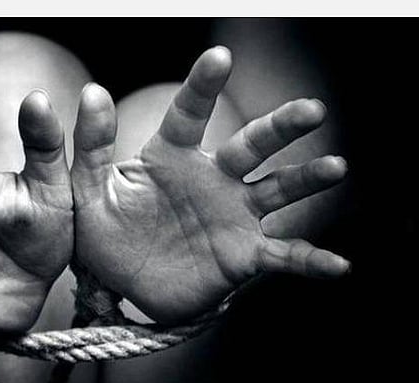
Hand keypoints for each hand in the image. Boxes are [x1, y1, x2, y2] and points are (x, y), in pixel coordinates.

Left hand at [71, 47, 349, 323]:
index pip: (189, 113)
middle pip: (251, 145)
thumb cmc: (106, 230)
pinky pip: (282, 255)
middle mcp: (211, 178)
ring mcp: (232, 213)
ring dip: (306, 179)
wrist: (123, 280)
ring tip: (335, 167)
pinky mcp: (243, 253)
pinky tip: (338, 266)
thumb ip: (91, 146)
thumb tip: (94, 91)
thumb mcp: (89, 190)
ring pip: (276, 189)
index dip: (204, 86)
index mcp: (172, 156)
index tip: (220, 57)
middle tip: (312, 110)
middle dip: (281, 127)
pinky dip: (310, 261)